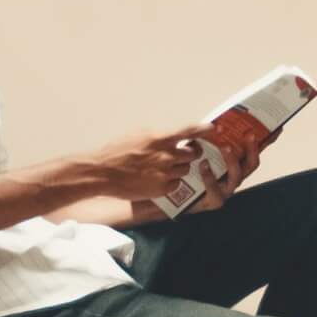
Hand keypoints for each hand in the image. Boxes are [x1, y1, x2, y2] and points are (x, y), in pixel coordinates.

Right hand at [90, 123, 217, 202]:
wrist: (103, 173)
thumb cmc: (117, 151)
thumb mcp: (139, 134)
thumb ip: (159, 136)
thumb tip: (172, 136)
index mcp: (160, 138)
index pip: (188, 131)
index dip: (203, 129)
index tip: (213, 128)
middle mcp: (166, 155)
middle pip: (193, 154)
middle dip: (191, 153)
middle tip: (186, 153)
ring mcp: (165, 173)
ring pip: (185, 169)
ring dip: (180, 168)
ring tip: (166, 167)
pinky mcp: (162, 188)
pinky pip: (176, 184)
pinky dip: (172, 182)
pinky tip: (159, 179)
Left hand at [129, 128, 265, 218]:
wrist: (156, 193)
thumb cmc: (175, 168)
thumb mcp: (189, 148)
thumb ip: (203, 136)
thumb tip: (211, 119)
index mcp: (231, 162)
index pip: (253, 149)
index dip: (267, 140)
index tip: (278, 126)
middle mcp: (232, 176)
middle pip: (251, 163)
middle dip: (253, 149)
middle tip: (249, 134)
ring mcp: (224, 190)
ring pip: (237, 177)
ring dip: (233, 161)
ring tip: (225, 148)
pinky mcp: (212, 202)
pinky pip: (217, 191)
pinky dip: (211, 177)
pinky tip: (204, 166)